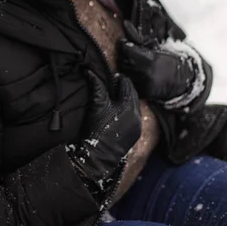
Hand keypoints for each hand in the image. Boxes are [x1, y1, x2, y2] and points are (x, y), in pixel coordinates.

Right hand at [68, 70, 140, 188]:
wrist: (100, 154)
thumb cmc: (98, 128)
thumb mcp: (97, 103)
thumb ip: (96, 85)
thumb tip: (90, 71)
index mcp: (128, 104)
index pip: (127, 84)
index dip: (119, 78)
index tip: (113, 77)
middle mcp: (136, 113)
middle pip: (133, 93)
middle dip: (124, 88)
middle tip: (114, 85)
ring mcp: (137, 124)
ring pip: (135, 105)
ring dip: (127, 99)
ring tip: (115, 97)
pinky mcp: (135, 132)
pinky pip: (134, 116)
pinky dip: (128, 110)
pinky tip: (119, 111)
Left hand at [117, 21, 196, 104]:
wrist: (180, 82)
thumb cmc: (167, 61)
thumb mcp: (155, 48)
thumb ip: (137, 38)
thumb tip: (125, 23)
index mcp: (150, 60)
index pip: (126, 50)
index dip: (123, 45)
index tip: (123, 42)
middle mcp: (145, 73)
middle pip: (122, 60)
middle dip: (123, 55)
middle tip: (129, 52)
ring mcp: (143, 85)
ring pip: (123, 71)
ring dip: (125, 65)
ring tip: (134, 63)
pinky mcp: (141, 93)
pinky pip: (128, 82)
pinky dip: (129, 76)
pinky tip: (136, 73)